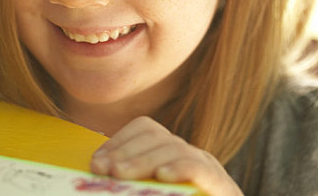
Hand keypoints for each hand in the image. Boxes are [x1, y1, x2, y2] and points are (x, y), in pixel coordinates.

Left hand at [90, 116, 242, 195]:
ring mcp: (205, 165)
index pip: (144, 128)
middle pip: (155, 137)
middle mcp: (187, 152)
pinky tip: (162, 176)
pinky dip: (179, 168)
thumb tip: (99, 170)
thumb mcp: (150, 189)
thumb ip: (130, 182)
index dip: (118, 141)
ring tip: (120, 174)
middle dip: (124, 151)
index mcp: (169, 151)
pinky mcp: (220, 183)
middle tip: (103, 169)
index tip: (96, 162)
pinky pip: (198, 167)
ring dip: (143, 161)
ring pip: (174, 149)